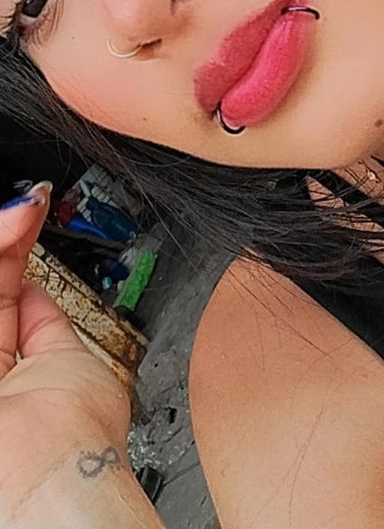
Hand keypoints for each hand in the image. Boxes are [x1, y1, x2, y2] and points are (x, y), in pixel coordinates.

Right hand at [0, 185, 132, 510]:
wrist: (51, 477)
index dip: (15, 250)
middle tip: (25, 207)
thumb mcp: (70, 363)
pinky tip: (10, 225)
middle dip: (6, 239)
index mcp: (12, 371)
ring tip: (20, 214)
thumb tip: (39, 291)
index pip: (7, 294)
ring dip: (2, 243)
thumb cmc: (73, 441)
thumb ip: (46, 325)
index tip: (29, 214)